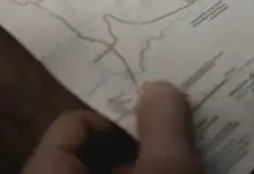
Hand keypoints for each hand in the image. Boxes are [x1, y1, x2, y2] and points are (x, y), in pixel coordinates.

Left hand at [21, 82, 202, 173]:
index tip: (153, 120)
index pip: (71, 123)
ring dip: (144, 166)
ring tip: (181, 162)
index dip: (115, 116)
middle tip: (174, 141)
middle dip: (136, 143)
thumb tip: (159, 87)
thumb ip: (162, 126)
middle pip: (90, 153)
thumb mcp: (165, 172)